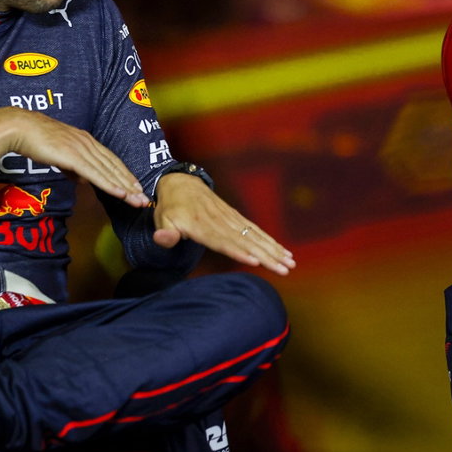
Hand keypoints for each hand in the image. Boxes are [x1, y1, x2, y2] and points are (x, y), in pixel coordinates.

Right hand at [0, 107, 149, 206]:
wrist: (20, 127)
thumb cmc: (35, 139)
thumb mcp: (59, 153)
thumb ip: (72, 166)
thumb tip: (82, 179)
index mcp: (86, 140)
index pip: (111, 160)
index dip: (125, 174)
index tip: (136, 187)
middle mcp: (88, 143)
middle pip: (114, 166)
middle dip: (131, 184)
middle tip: (144, 198)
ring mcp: (81, 149)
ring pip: (108, 172)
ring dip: (125, 188)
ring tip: (137, 200)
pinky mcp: (73, 156)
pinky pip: (95, 174)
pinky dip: (109, 185)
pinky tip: (120, 194)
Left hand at [151, 172, 295, 276]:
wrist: (181, 182)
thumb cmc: (170, 207)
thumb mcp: (162, 219)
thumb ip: (165, 233)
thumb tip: (164, 239)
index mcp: (201, 226)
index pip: (223, 241)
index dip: (239, 252)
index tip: (256, 261)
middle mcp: (220, 222)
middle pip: (246, 242)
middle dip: (267, 256)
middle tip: (285, 269)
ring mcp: (230, 219)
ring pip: (255, 236)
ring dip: (274, 250)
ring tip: (290, 263)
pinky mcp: (236, 218)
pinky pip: (255, 230)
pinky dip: (270, 240)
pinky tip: (283, 251)